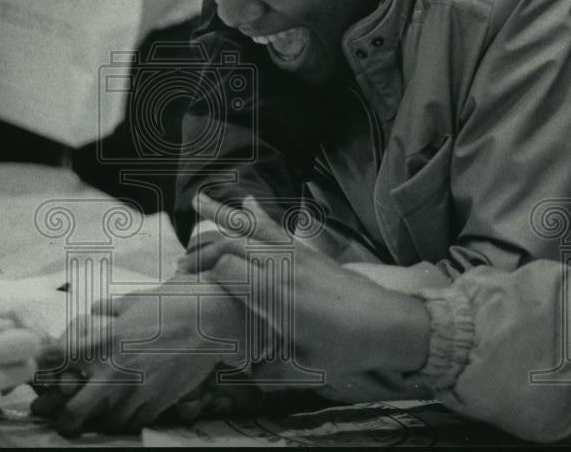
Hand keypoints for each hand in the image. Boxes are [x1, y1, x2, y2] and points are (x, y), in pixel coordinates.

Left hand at [30, 277, 245, 434]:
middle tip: (63, 419)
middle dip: (64, 418)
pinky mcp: (159, 401)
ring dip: (99, 420)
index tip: (41, 374)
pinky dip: (126, 420)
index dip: (44, 368)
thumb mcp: (133, 300)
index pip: (59, 359)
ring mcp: (138, 389)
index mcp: (106, 338)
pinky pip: (134, 423)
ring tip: (98, 415)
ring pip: (106, 423)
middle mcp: (117, 368)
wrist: (211, 318)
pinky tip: (126, 411)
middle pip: (75, 409)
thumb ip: (109, 309)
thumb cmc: (172, 304)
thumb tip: (94, 312)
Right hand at [179, 195, 431, 391]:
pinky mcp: (309, 252)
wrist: (388, 324)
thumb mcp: (303, 367)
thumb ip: (266, 368)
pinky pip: (278, 228)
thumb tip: (236, 366)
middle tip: (182, 262)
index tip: (187, 283)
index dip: (203, 274)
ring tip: (197, 202)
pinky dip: (259, 214)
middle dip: (202, 249)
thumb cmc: (344, 348)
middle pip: (231, 245)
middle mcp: (281, 268)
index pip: (225, 270)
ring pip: (251, 229)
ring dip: (222, 217)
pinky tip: (245, 201)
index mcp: (275, 296)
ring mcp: (296, 255)